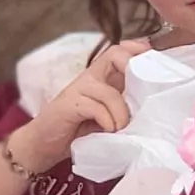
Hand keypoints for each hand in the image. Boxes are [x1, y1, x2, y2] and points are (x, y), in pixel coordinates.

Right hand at [19, 39, 148, 164]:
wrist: (42, 144)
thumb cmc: (76, 130)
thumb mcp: (105, 115)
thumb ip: (122, 106)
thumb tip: (151, 107)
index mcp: (98, 77)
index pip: (119, 51)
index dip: (137, 50)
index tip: (153, 57)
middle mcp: (88, 78)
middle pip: (114, 55)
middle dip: (133, 70)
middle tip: (141, 97)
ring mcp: (77, 90)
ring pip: (110, 92)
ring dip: (121, 113)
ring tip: (121, 128)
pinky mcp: (69, 105)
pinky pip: (95, 107)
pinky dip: (107, 121)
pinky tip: (108, 130)